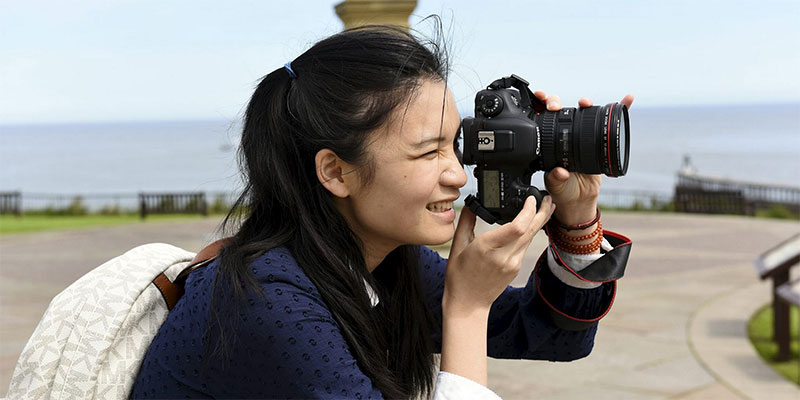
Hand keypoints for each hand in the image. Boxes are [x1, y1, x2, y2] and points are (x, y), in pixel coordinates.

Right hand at [443, 195, 555, 312]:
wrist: (468, 303)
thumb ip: (466, 221)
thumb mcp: (457, 246)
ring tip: (545, 206)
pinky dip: (530, 233)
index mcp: (486, 248)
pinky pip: (526, 246)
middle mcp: (503, 256)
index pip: (517, 227)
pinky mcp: (516, 268)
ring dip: (539, 221)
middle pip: (531, 230)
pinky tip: (531, 224)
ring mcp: (512, 264)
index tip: (529, 198)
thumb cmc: (459, 277)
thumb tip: (472, 202)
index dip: (528, 210)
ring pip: (531, 237)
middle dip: (542, 211)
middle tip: (548, 197)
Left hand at [533, 91, 634, 224]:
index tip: (541, 99)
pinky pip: (610, 124)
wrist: (580, 199)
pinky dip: (620, 110)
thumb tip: (559, 171)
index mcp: (550, 142)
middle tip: (555, 105)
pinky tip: (626, 100)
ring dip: (585, 102)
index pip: (544, 120)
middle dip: (556, 101)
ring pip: (582, 113)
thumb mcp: (556, 185)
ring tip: (585, 101)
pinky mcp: (599, 141)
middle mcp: (564, 135)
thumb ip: (555, 179)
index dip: (542, 107)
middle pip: (561, 111)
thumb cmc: (563, 190)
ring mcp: (581, 136)